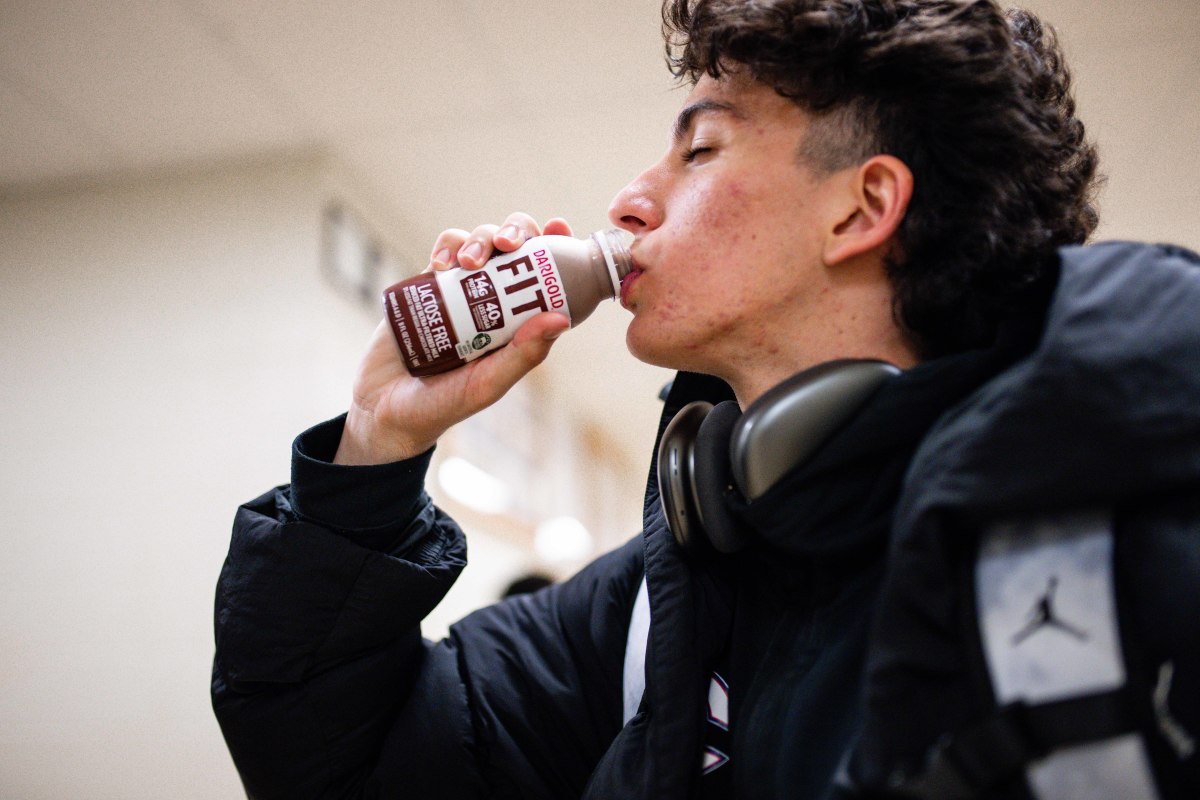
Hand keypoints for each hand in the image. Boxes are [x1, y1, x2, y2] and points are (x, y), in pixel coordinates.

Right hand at [334, 213, 574, 464]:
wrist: (383, 410)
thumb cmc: (443, 405)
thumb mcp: (487, 384)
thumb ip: (523, 355)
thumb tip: (561, 318)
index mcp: (518, 322)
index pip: (545, 276)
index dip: (556, 246)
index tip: (561, 228)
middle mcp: (493, 300)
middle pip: (514, 247)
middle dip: (515, 231)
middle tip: (506, 244)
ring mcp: (460, 289)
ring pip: (478, 241)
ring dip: (478, 239)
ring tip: (468, 262)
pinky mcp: (428, 285)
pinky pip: (443, 250)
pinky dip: (446, 246)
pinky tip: (440, 264)